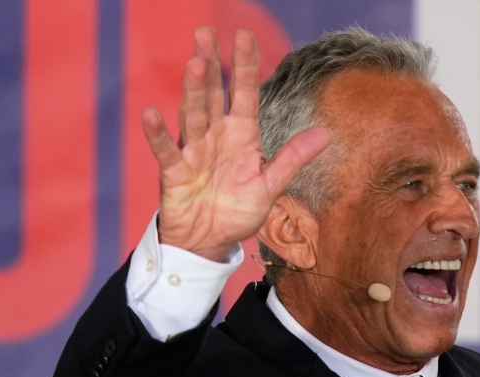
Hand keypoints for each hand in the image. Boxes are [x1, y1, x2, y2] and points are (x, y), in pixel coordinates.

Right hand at [141, 27, 330, 261]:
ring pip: (193, 115)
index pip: (245, 94)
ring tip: (196, 62)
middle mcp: (215, 136)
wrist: (209, 241)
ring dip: (194, 90)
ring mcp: (193, 151)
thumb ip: (293, 158)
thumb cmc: (238, 210)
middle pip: (213, 95)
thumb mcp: (271, 185)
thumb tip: (327, 134)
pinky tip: (152, 113)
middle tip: (207, 33)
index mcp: (241, 135)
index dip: (245, 66)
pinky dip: (158, 134)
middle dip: (212, 65)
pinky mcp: (175, 172)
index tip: (244, 36)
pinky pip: (166, 151)